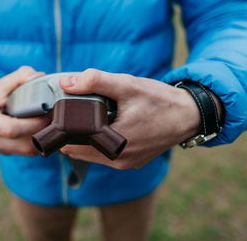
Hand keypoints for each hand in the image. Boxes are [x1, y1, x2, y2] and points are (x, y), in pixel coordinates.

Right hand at [0, 66, 48, 155]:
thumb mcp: (8, 80)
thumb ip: (24, 75)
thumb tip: (40, 77)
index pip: (12, 130)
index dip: (33, 124)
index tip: (47, 114)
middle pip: (23, 144)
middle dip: (42, 133)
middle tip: (54, 120)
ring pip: (27, 151)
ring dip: (42, 139)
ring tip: (49, 124)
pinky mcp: (4, 153)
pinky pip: (26, 152)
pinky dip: (37, 143)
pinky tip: (41, 130)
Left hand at [59, 69, 201, 169]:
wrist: (190, 115)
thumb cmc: (160, 100)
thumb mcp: (127, 86)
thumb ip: (95, 81)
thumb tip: (65, 82)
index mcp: (115, 144)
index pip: (73, 143)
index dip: (61, 130)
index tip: (57, 116)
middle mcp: (119, 160)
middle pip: (80, 150)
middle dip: (71, 134)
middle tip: (69, 114)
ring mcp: (126, 163)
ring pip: (92, 154)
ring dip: (84, 139)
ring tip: (83, 119)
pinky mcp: (132, 162)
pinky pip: (106, 155)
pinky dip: (98, 143)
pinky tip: (100, 127)